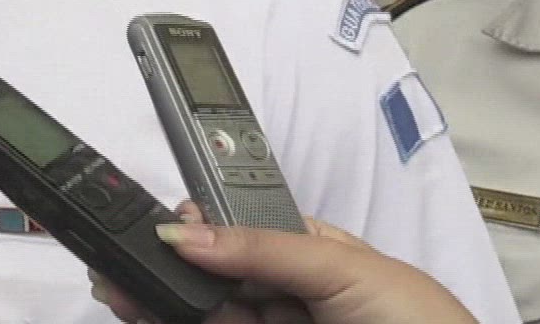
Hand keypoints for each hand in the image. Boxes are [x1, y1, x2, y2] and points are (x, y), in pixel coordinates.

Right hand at [91, 206, 477, 323]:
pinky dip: (177, 323)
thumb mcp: (341, 268)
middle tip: (117, 257)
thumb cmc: (421, 323)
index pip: (238, 231)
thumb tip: (190, 228)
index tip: (155, 224)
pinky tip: (152, 312)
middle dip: (165, 265)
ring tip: (119, 286)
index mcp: (311, 252)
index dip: (196, 227)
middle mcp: (289, 295)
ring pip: (208, 315)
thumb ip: (262, 246)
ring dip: (159, 300)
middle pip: (214, 277)